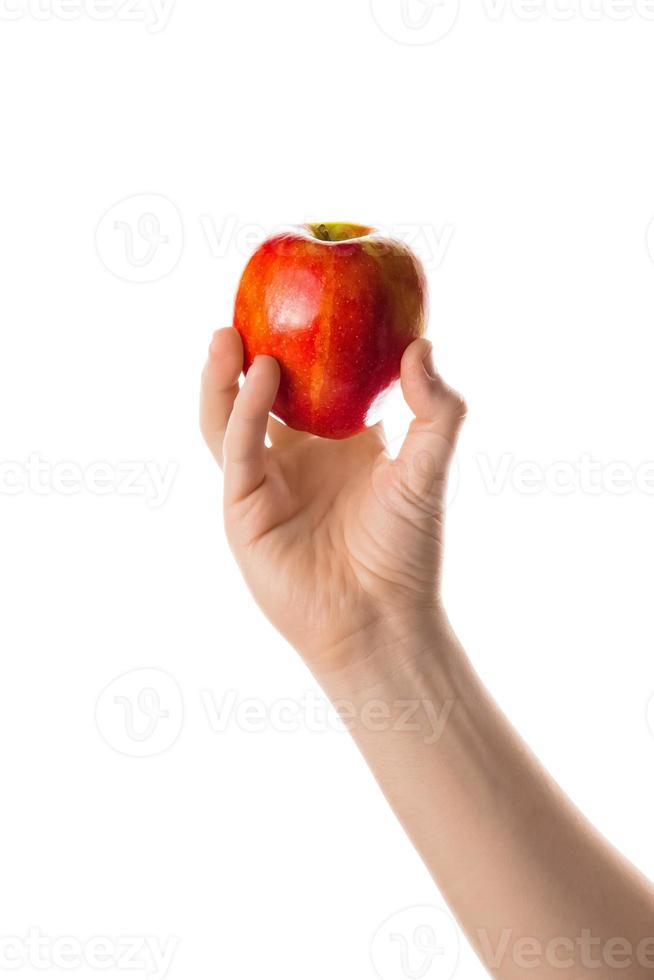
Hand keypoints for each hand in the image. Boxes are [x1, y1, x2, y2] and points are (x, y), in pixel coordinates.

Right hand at [200, 327, 465, 680]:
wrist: (382, 617)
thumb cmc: (408, 549)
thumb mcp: (429, 469)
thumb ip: (436, 409)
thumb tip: (422, 346)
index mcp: (340, 445)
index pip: (315, 383)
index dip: (306, 343)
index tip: (310, 298)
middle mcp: (298, 458)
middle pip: (261, 394)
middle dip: (252, 353)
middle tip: (254, 307)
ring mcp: (266, 482)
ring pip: (230, 418)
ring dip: (226, 377)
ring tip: (230, 333)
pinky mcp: (243, 507)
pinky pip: (238, 450)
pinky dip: (244, 412)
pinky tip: (260, 376)